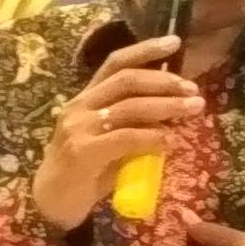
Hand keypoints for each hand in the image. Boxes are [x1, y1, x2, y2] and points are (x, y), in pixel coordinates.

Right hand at [30, 35, 208, 233]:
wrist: (51, 203)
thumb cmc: (84, 171)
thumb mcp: (109, 140)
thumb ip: (134, 125)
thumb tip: (174, 113)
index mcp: (86, 98)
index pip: (115, 63)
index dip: (145, 49)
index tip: (175, 42)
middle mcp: (80, 106)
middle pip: (126, 80)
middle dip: (164, 81)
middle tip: (192, 88)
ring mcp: (80, 128)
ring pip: (130, 107)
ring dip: (167, 106)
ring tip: (193, 109)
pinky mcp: (83, 152)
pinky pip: (126, 138)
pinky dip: (153, 137)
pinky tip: (171, 142)